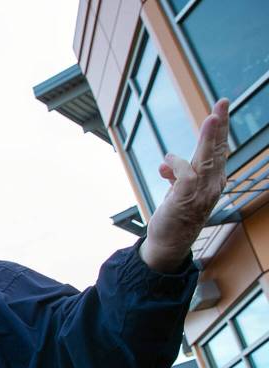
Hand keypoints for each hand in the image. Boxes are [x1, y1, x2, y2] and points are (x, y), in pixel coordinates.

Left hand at [140, 99, 230, 272]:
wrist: (168, 243)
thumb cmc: (175, 217)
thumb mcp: (176, 191)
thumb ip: (175, 175)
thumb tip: (165, 164)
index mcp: (213, 181)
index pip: (218, 151)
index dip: (219, 130)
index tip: (219, 109)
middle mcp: (213, 185)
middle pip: (217, 150)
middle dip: (220, 126)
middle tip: (223, 102)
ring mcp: (202, 193)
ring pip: (207, 159)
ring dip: (209, 138)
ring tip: (212, 118)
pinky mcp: (187, 199)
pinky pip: (187, 175)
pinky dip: (178, 165)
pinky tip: (167, 160)